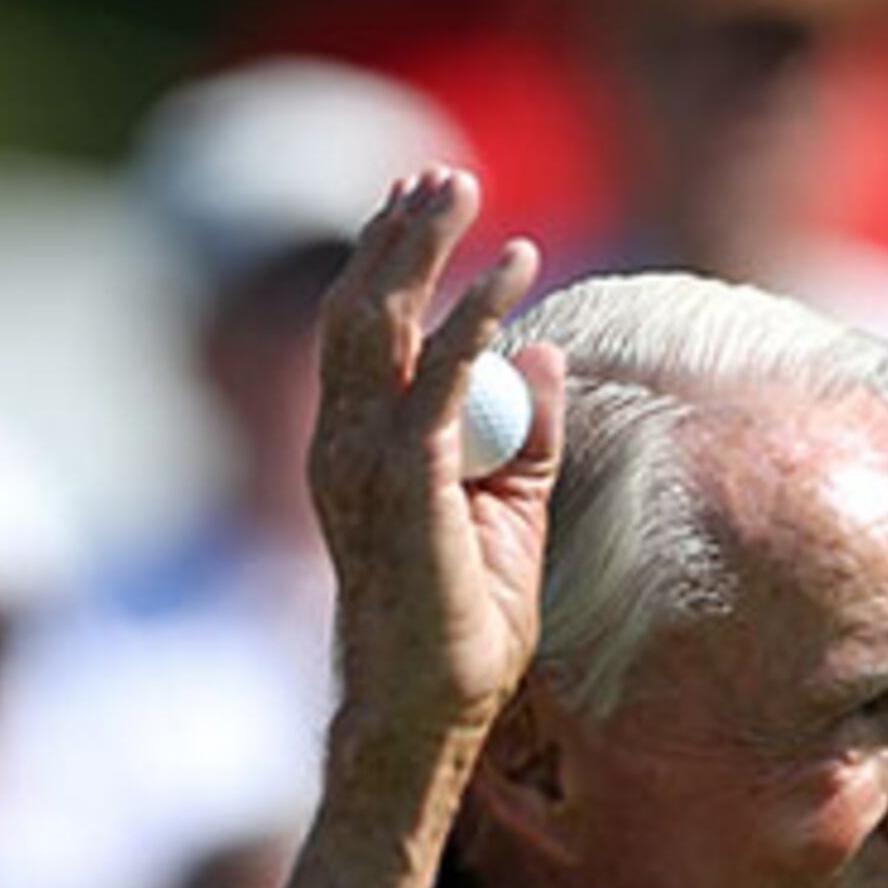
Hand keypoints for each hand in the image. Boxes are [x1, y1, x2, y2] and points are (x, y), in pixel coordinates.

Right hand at [305, 170, 558, 756]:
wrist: (431, 713)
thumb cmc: (464, 629)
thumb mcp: (510, 513)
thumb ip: (526, 436)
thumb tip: (542, 354)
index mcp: (356, 450)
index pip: (360, 331)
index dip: (388, 259)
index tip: (424, 202)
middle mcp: (345, 446)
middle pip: (360, 310)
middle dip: (400, 234)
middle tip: (445, 175)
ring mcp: (366, 464)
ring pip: (383, 325)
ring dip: (424, 248)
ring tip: (461, 189)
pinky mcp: (409, 485)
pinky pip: (441, 380)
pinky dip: (476, 316)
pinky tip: (512, 272)